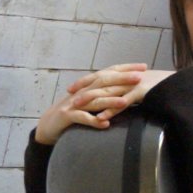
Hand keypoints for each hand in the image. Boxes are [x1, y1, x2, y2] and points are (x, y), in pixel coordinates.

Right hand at [35, 63, 173, 144]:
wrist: (48, 125)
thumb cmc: (73, 113)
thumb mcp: (91, 102)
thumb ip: (106, 95)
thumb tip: (129, 90)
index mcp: (90, 86)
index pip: (110, 72)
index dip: (126, 68)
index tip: (144, 67)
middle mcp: (83, 91)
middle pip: (103, 82)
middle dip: (122, 79)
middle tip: (139, 77)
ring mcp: (74, 103)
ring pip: (94, 100)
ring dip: (110, 101)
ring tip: (125, 102)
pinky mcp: (66, 116)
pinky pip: (81, 118)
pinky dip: (93, 121)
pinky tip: (105, 125)